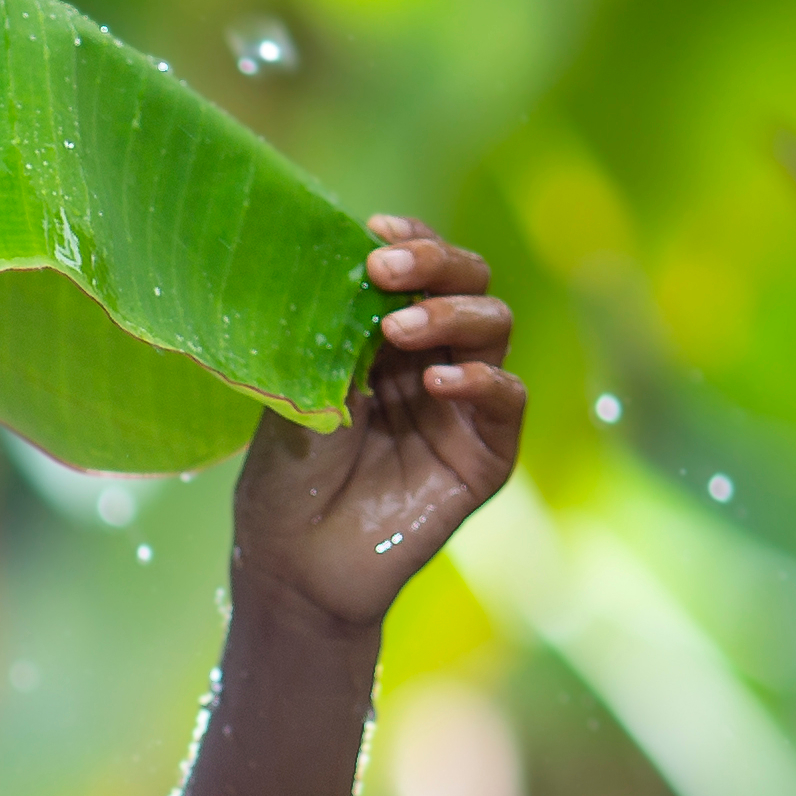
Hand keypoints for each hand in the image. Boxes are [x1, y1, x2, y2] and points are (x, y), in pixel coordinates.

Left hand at [230, 218, 518, 630]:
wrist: (293, 564)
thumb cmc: (287, 478)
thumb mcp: (298, 388)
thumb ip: (331, 331)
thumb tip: (346, 259)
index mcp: (388, 341)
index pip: (421, 272)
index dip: (411, 242)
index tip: (373, 231)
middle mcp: (433, 364)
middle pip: (471, 284)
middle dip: (435, 263)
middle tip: (385, 269)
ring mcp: (463, 408)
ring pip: (494, 328)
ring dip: (450, 314)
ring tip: (397, 330)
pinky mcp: (486, 456)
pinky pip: (508, 399)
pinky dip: (480, 380)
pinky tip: (436, 381)